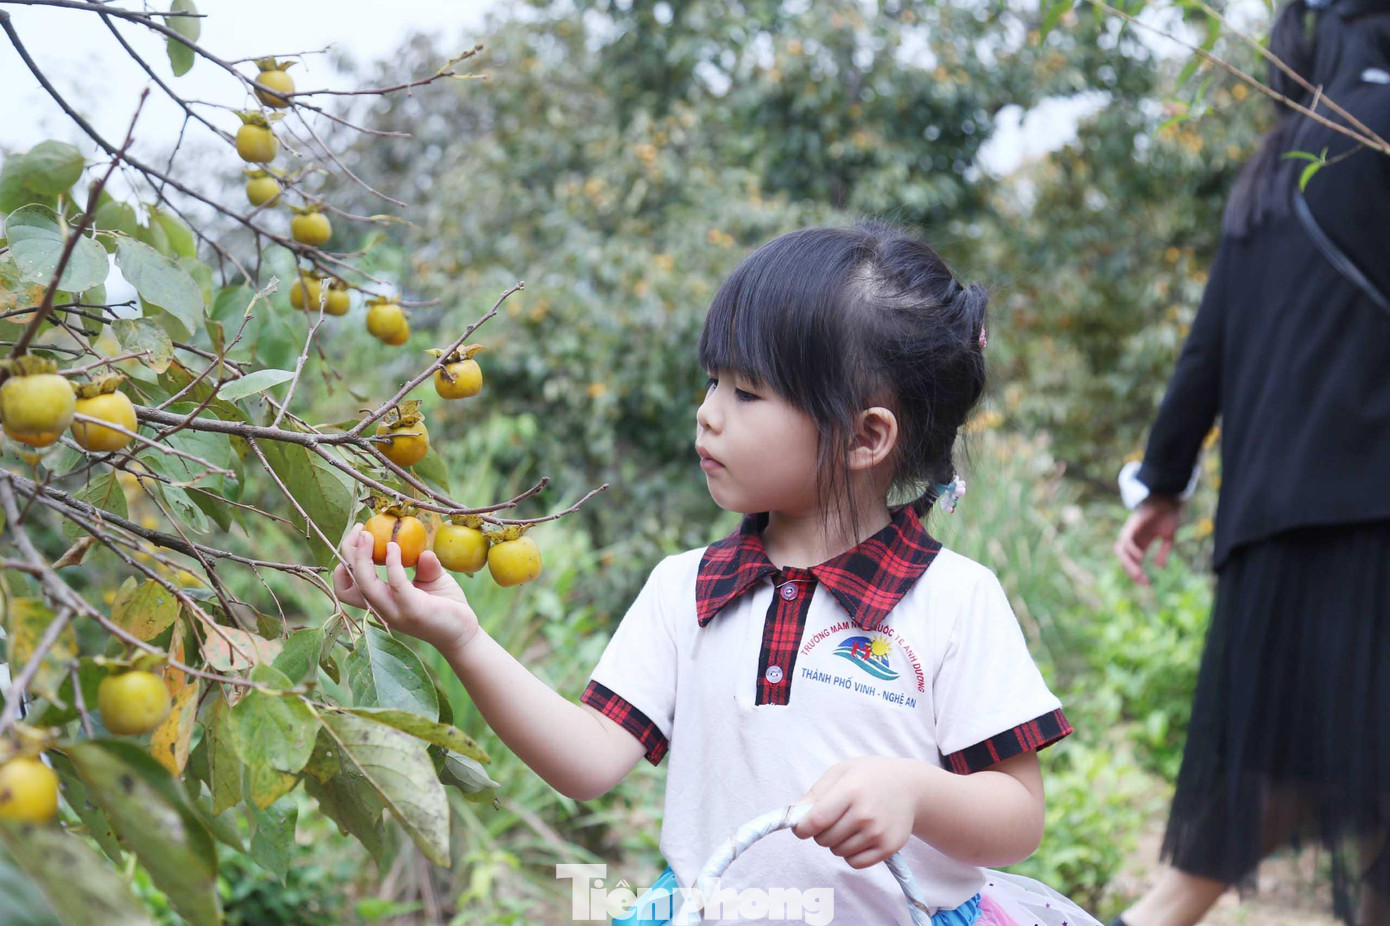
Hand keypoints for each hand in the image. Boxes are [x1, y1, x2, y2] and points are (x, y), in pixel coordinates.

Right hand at [332, 524, 479, 654]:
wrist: (464, 634)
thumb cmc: (446, 607)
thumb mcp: (432, 580)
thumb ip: (424, 566)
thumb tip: (423, 552)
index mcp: (380, 603)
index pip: (347, 587)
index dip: (343, 562)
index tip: (356, 538)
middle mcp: (381, 609)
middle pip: (348, 583)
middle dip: (348, 552)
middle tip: (359, 529)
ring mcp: (394, 611)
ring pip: (365, 583)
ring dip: (361, 556)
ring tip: (367, 534)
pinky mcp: (412, 610)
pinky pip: (395, 582)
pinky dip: (391, 563)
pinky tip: (394, 547)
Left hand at [792, 757, 917, 869]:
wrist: (910, 786)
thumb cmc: (869, 776)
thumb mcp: (841, 772)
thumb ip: (816, 793)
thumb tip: (793, 814)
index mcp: (851, 791)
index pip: (816, 820)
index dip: (802, 828)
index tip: (800, 828)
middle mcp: (865, 814)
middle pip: (824, 839)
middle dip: (820, 833)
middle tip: (832, 819)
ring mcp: (878, 833)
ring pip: (838, 851)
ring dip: (836, 842)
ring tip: (849, 824)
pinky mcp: (888, 847)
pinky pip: (855, 863)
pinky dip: (850, 854)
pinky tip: (858, 837)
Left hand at [1115, 497, 1181, 585]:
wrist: (1169, 500)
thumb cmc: (1168, 516)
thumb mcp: (1168, 538)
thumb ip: (1163, 552)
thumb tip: (1160, 567)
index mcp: (1140, 543)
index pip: (1133, 561)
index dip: (1137, 573)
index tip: (1146, 583)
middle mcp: (1133, 538)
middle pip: (1124, 558)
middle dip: (1131, 571)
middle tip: (1142, 581)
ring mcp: (1131, 531)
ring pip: (1121, 550)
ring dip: (1128, 563)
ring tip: (1138, 573)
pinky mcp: (1132, 525)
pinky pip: (1126, 539)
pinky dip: (1130, 549)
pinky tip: (1140, 557)